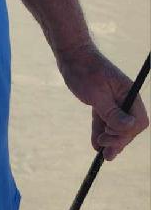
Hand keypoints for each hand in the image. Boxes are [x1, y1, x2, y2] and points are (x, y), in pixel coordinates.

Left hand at [57, 43, 148, 160]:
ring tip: (102, 155)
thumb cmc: (84, 70)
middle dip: (118, 140)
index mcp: (129, 93)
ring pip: (116, 125)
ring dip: (110, 139)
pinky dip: (100, 131)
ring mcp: (113, 100)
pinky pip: (104, 120)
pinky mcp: (102, 101)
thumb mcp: (96, 94)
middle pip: (128, 126)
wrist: (71, 55)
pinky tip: (94, 144)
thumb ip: (111, 112)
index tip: (109, 134)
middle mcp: (124, 98)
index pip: (138, 121)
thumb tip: (129, 128)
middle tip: (104, 150)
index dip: (126, 132)